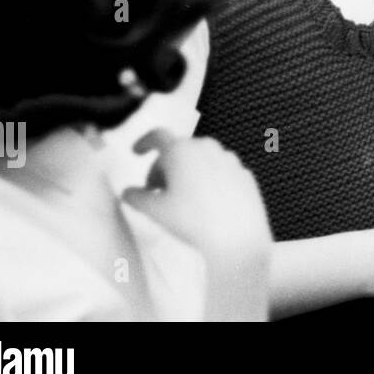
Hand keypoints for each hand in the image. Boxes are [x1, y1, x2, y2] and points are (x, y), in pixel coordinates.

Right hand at [121, 130, 272, 319]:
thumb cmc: (192, 220)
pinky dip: (208, 181)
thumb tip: (128, 192)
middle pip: (178, 150)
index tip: (137, 152)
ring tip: (181, 200)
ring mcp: (230, 159)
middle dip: (164, 167)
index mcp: (182, 150)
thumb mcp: (155, 210)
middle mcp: (207, 147)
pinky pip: (220, 172)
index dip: (143, 142)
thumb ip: (136, 197)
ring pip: (200, 160)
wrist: (237, 238)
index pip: (157, 136)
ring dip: (187, 173)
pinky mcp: (245, 174)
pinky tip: (206, 204)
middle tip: (156, 192)